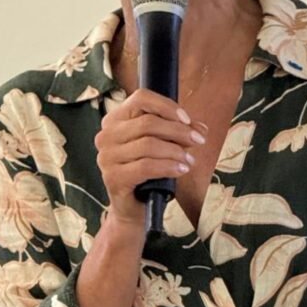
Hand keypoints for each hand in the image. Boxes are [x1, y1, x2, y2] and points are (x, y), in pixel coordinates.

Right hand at [94, 89, 205, 226]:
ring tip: (189, 160)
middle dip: (178, 131)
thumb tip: (200, 128)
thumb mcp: (165, 146)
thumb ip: (180, 133)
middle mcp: (107, 135)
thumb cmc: (148, 173)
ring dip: (176, 151)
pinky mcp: (113, 177)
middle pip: (148, 122)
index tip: (187, 120)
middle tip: (198, 140)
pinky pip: (146, 166)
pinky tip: (181, 169)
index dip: (167, 106)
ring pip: (148, 144)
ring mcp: (107, 157)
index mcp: (116, 119)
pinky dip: (168, 166)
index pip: (141, 98)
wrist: (134, 207)